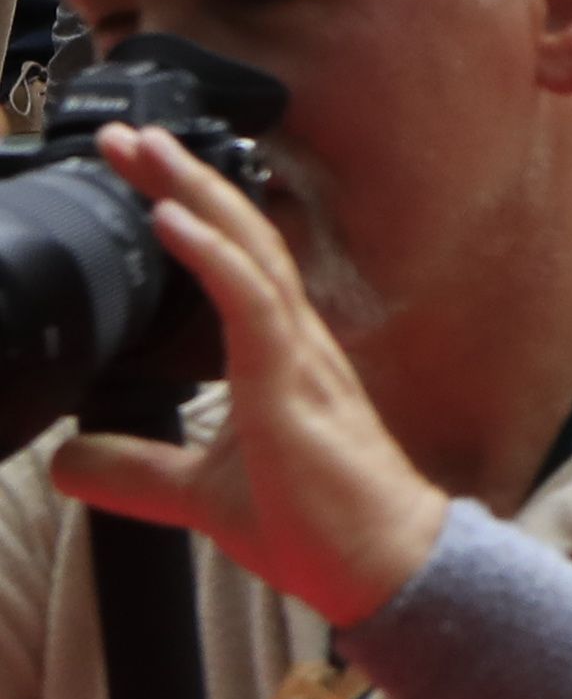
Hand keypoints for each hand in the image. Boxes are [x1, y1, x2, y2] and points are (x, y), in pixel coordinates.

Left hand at [49, 124, 450, 631]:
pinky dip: (211, 254)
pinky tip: (173, 219)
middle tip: (126, 134)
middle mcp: (294, 340)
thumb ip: (137, 470)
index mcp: (278, 356)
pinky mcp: (292, 382)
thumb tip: (64, 462)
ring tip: (144, 150)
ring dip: (191, 193)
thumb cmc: (317, 526)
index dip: (187, 210)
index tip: (138, 172)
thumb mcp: (198, 495)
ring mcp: (298, 356)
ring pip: (247, 249)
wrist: (380, 564)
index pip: (233, 261)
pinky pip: (252, 300)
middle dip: (181, 179)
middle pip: (239, 234)